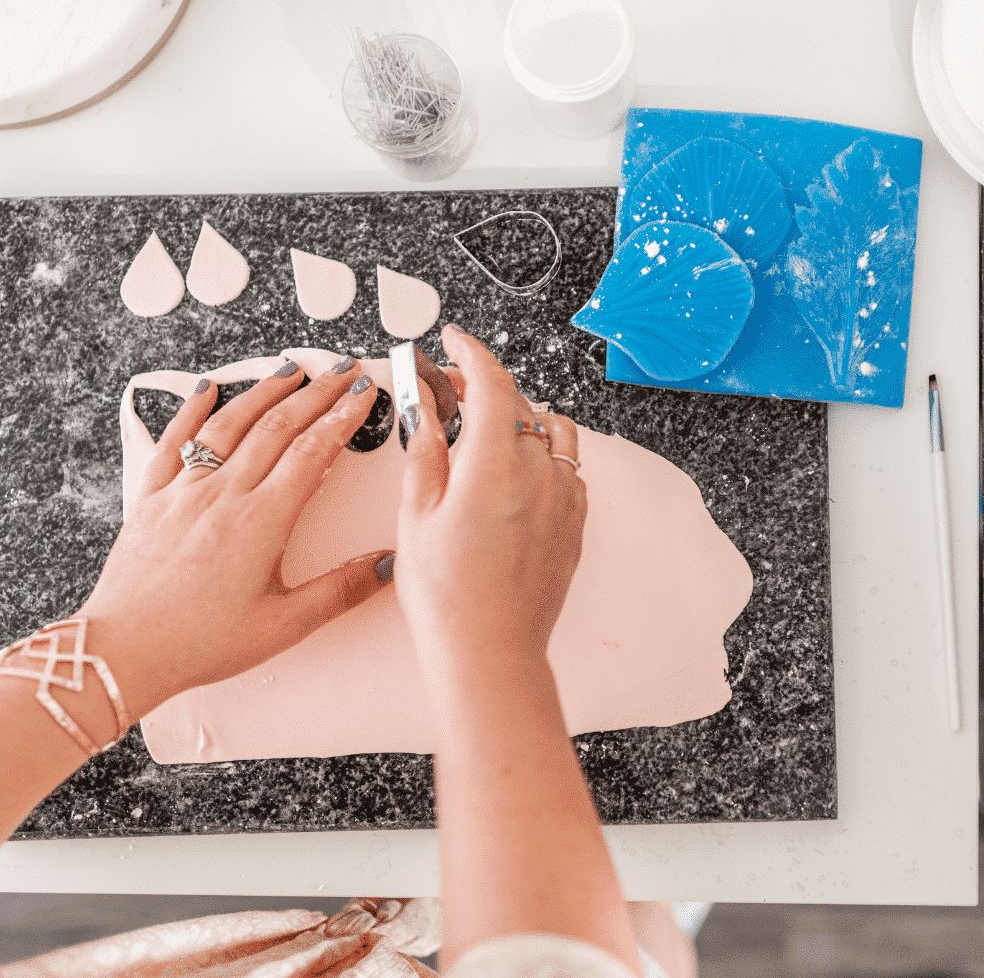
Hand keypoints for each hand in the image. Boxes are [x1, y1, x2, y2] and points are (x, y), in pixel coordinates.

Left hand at [76, 357, 393, 727]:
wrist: (124, 652)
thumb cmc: (200, 642)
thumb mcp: (283, 626)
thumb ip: (340, 591)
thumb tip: (387, 564)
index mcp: (260, 521)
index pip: (312, 452)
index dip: (342, 417)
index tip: (362, 395)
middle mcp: (223, 494)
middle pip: (277, 426)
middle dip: (317, 393)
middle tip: (343, 371)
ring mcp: (184, 491)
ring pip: (230, 424)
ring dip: (265, 391)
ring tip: (291, 369)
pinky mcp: (152, 498)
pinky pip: (174, 440)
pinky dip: (191, 409)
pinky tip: (206, 388)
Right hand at [394, 326, 586, 679]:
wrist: (489, 652)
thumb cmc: (445, 594)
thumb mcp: (417, 515)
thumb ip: (426, 451)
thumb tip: (426, 405)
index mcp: (495, 464)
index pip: (492, 384)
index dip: (472, 353)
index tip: (455, 340)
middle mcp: (540, 472)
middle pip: (518, 404)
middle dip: (484, 388)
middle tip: (448, 394)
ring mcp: (564, 498)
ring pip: (551, 431)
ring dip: (518, 419)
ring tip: (484, 434)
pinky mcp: (576, 523)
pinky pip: (568, 467)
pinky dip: (544, 454)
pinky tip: (515, 474)